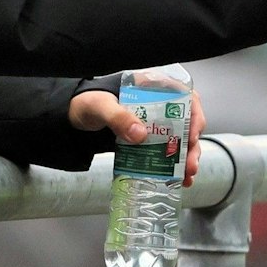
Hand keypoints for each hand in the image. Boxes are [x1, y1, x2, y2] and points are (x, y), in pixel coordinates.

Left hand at [69, 89, 207, 186]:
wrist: (72, 118)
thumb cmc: (86, 104)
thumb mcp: (100, 107)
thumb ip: (118, 117)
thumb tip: (141, 135)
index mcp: (153, 87)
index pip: (185, 96)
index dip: (195, 115)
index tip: (193, 135)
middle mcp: (159, 104)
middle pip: (188, 122)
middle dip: (193, 145)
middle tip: (191, 164)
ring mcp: (155, 124)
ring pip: (181, 139)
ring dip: (188, 157)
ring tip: (188, 176)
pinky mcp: (148, 140)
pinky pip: (167, 152)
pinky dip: (175, 166)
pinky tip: (178, 179)